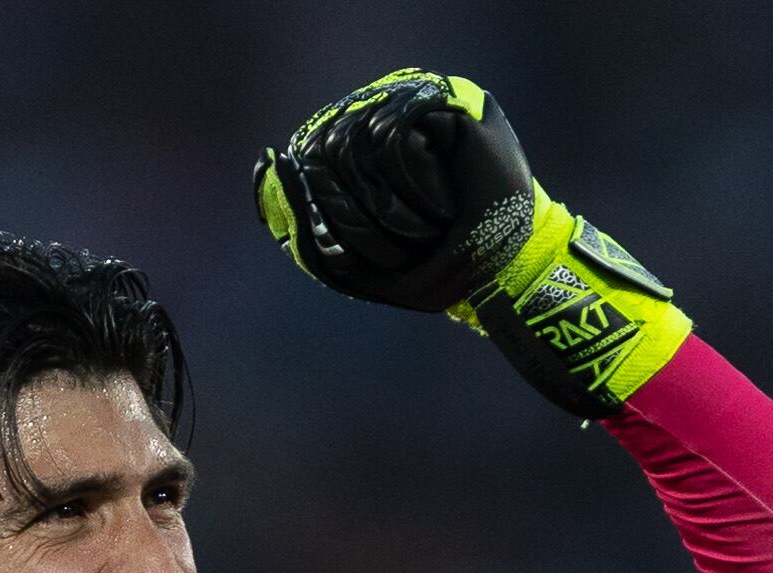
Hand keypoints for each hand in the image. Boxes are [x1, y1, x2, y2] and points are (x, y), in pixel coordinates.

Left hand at [255, 69, 691, 419]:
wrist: (507, 267)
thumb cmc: (438, 269)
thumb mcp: (361, 271)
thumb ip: (306, 239)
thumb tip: (265, 167)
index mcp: (360, 162)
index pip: (307, 164)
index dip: (314, 207)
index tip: (358, 247)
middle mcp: (382, 123)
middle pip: (322, 157)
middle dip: (353, 218)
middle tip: (403, 246)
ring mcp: (411, 107)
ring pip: (351, 145)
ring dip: (384, 208)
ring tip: (425, 228)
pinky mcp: (443, 100)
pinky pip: (391, 135)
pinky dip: (409, 184)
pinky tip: (440, 205)